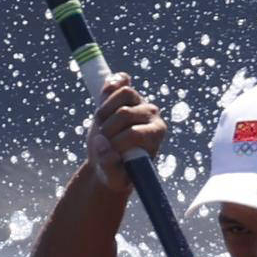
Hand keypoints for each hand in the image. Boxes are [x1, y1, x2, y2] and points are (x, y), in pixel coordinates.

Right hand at [84, 73, 168, 189]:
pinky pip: (120, 80)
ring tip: (100, 126)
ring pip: (123, 94)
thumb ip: (109, 166)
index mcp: (156, 133)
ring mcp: (139, 101)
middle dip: (108, 129)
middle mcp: (152, 114)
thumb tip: (104, 146)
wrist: (108, 161)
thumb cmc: (117, 172)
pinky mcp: (125, 94)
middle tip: (102, 142)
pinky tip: (104, 94)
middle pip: (125, 113)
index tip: (109, 153)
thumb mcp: (113, 177)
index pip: (135, 132)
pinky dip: (111, 84)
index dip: (117, 142)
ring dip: (104, 111)